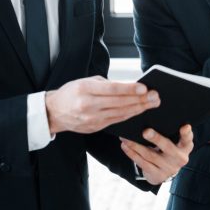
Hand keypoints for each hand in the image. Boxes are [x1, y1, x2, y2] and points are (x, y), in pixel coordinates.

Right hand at [45, 76, 160, 134]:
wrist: (54, 112)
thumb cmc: (72, 92)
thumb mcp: (85, 81)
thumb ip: (106, 84)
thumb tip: (128, 86)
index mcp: (85, 89)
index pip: (111, 89)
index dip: (129, 89)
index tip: (144, 87)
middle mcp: (88, 105)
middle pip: (119, 103)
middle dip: (140, 100)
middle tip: (155, 96)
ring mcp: (92, 119)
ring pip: (120, 114)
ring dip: (138, 109)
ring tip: (152, 103)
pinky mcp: (95, 127)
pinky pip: (116, 121)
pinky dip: (129, 115)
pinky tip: (139, 111)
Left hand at [120, 125, 192, 184]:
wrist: (165, 171)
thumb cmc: (168, 148)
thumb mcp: (175, 140)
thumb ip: (170, 130)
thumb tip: (153, 109)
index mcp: (185, 147)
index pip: (187, 139)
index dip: (186, 133)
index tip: (185, 126)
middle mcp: (179, 158)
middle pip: (167, 147)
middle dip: (156, 139)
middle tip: (146, 131)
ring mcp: (168, 168)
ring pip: (150, 155)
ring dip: (135, 145)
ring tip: (125, 137)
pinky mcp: (157, 175)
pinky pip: (142, 163)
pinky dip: (132, 154)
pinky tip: (125, 146)